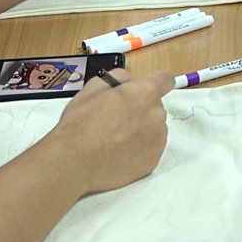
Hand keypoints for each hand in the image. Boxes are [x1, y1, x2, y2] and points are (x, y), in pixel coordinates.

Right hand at [47, 69, 174, 193]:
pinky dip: (139, 149)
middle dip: (141, 108)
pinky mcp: (153, 161)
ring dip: (142, 129)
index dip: (157, 82)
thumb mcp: (93, 88)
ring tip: (116, 139)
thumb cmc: (81, 122)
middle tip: (117, 118)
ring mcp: (158, 140)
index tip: (147, 89)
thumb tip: (130, 82)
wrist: (75, 162)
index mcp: (146, 93)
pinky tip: (119, 153)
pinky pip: (150, 149)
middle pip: (155, 106)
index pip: (166, 80)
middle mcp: (158, 115)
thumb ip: (119, 78)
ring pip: (155, 128)